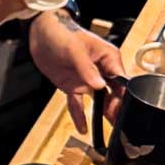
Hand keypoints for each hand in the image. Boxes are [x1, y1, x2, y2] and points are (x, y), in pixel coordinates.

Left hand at [29, 10, 125, 133]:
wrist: (39, 33)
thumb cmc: (61, 33)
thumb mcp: (74, 49)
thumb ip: (87, 68)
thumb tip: (99, 86)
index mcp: (108, 58)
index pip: (122, 79)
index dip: (124, 95)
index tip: (122, 108)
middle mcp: (101, 70)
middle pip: (114, 93)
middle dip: (117, 108)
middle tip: (116, 122)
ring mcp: (87, 80)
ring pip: (100, 100)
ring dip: (103, 114)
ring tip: (109, 131)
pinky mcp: (73, 86)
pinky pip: (78, 103)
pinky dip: (80, 116)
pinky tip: (83, 129)